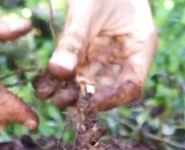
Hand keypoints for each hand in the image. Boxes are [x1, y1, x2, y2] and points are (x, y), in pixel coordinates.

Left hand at [35, 0, 158, 110]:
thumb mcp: (87, 9)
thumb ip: (74, 41)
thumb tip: (58, 72)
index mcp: (140, 45)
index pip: (131, 85)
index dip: (111, 99)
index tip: (87, 104)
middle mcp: (125, 55)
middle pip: (109, 88)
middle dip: (85, 97)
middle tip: (59, 100)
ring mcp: (107, 54)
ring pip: (90, 82)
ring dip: (69, 90)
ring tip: (47, 93)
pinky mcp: (89, 51)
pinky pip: (76, 71)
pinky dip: (61, 78)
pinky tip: (44, 82)